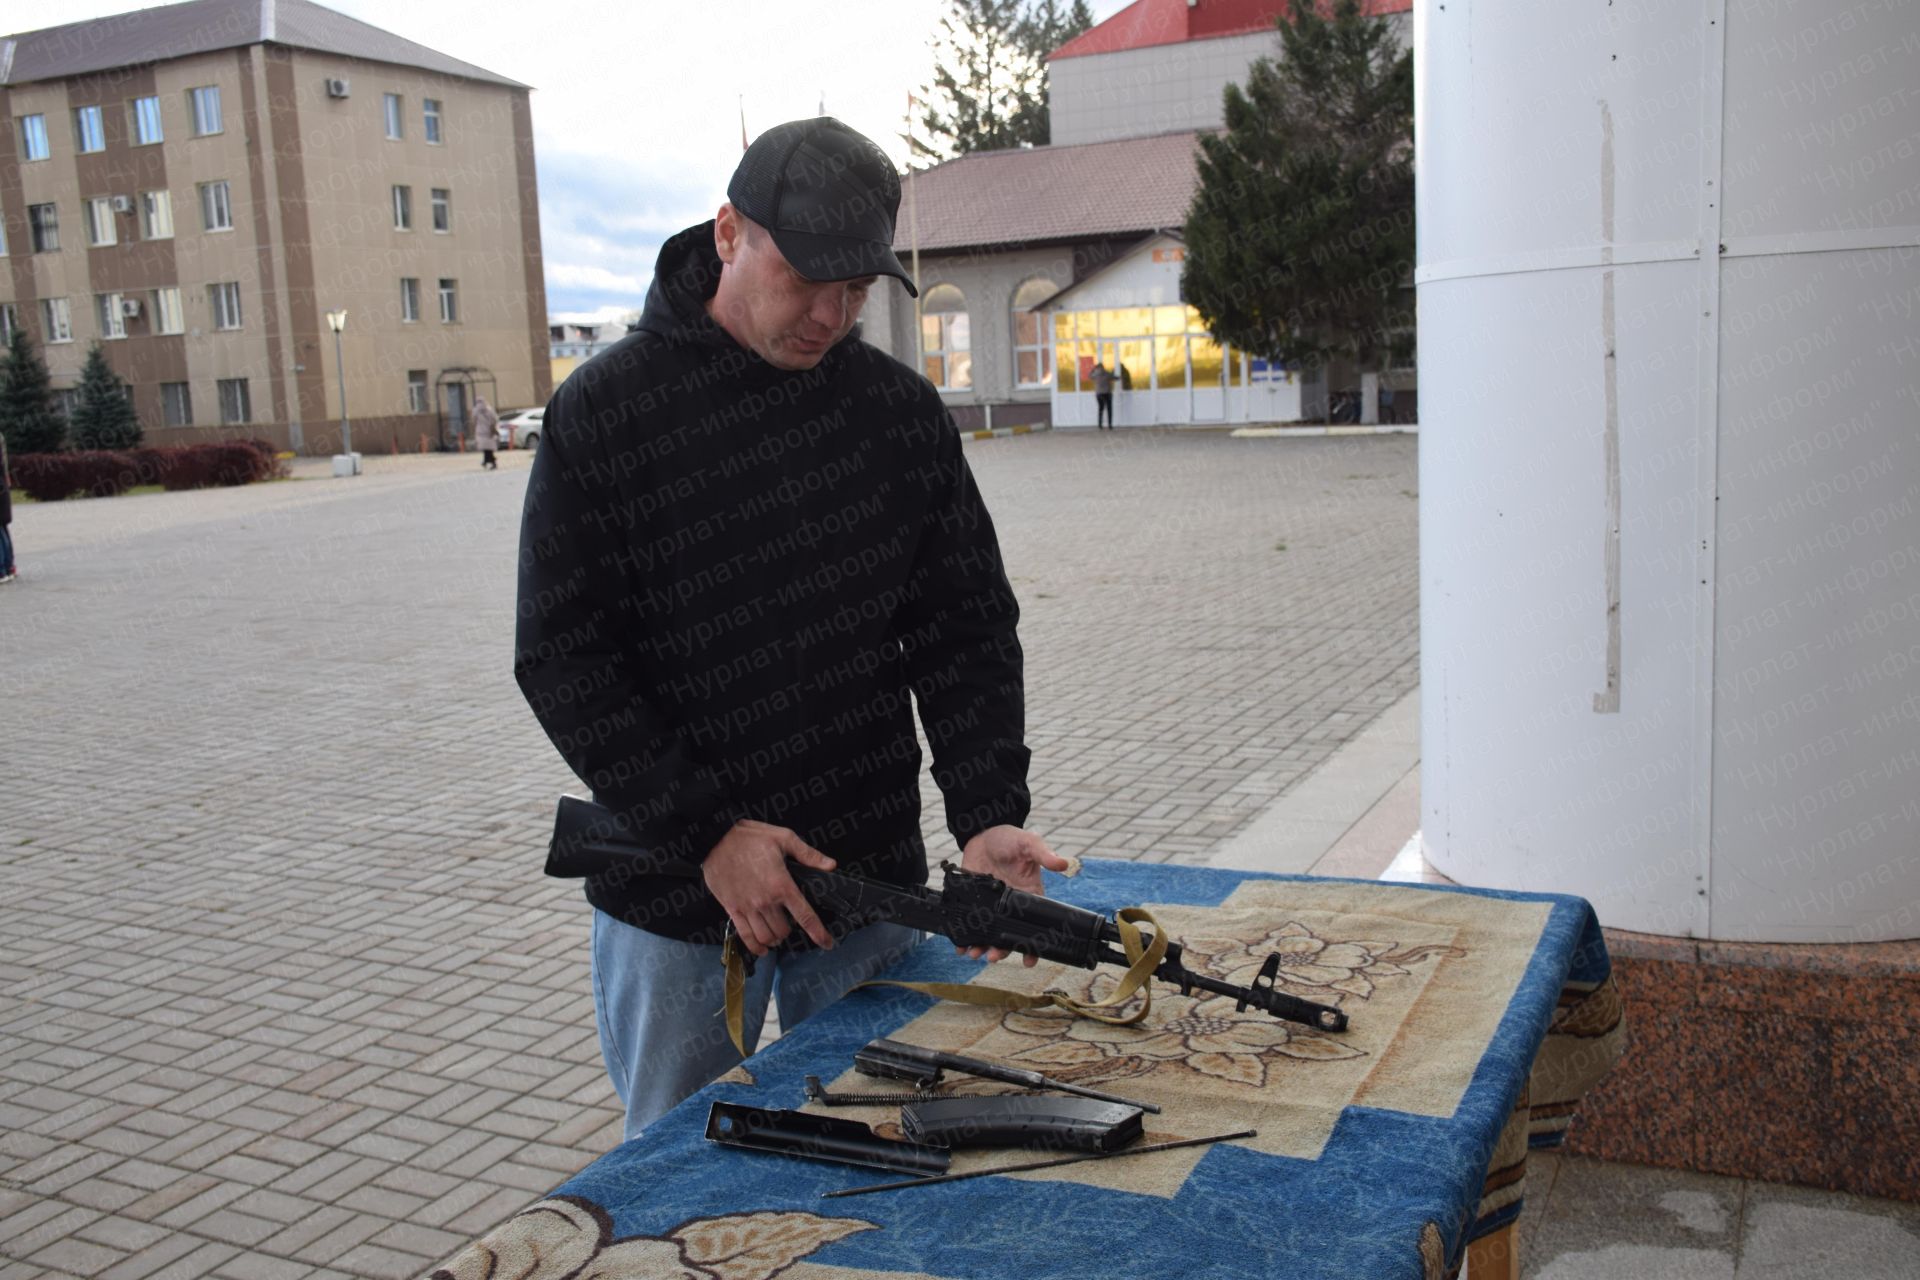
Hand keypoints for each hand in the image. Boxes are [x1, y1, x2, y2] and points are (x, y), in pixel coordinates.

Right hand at [701, 821, 837, 956]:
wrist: (715, 839)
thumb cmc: (749, 837)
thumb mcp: (784, 838)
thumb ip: (808, 854)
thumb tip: (830, 865)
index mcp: (781, 884)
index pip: (805, 916)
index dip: (819, 933)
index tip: (828, 943)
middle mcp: (765, 901)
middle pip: (784, 931)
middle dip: (791, 931)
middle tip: (790, 923)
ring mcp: (747, 907)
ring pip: (766, 937)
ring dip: (775, 939)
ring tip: (777, 934)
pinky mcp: (732, 909)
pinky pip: (746, 936)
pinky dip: (756, 947)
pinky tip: (762, 949)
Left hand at [958, 825, 1070, 965]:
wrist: (983, 832)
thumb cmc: (1010, 839)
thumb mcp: (1029, 844)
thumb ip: (1043, 854)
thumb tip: (1063, 863)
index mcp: (1028, 896)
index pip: (1033, 925)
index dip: (1032, 945)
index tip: (1030, 960)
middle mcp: (1009, 906)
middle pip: (1008, 935)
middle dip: (1002, 950)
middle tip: (994, 956)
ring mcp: (990, 906)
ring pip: (988, 933)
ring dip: (982, 947)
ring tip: (974, 954)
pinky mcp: (973, 902)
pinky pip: (970, 923)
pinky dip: (964, 937)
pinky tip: (960, 947)